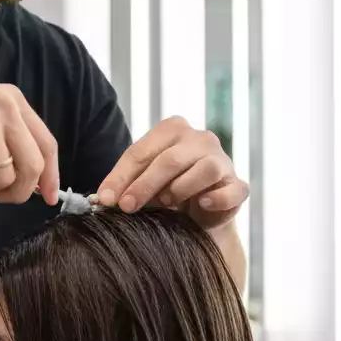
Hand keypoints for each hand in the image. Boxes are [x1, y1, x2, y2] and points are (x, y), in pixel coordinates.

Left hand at [96, 116, 247, 229]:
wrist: (200, 211)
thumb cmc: (166, 188)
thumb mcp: (142, 182)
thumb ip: (124, 185)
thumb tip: (103, 198)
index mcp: (172, 129)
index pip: (141, 151)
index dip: (121, 176)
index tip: (106, 199)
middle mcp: (200, 139)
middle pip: (170, 160)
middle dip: (144, 185)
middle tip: (126, 207)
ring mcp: (222, 160)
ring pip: (204, 169)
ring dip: (180, 190)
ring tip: (166, 204)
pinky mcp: (238, 185)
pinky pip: (232, 189)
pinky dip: (218, 198)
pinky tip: (203, 204)